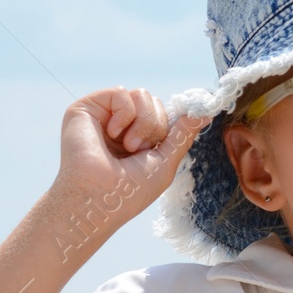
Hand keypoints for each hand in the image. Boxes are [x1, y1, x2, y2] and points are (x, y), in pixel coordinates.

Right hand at [53, 87, 206, 214]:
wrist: (97, 199)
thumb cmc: (130, 191)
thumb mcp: (165, 162)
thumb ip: (183, 135)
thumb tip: (205, 113)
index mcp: (139, 140)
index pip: (165, 116)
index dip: (172, 123)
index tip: (167, 139)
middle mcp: (121, 126)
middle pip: (156, 104)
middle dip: (155, 129)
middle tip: (138, 151)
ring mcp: (105, 116)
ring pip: (143, 95)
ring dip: (143, 124)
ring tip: (127, 146)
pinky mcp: (87, 108)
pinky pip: (121, 92)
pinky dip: (125, 114)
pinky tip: (113, 134)